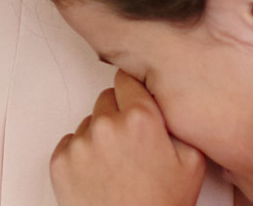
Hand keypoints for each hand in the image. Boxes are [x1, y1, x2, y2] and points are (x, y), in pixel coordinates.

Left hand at [50, 70, 204, 205]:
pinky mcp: (60, 160)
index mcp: (140, 119)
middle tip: (131, 142)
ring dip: (100, 135)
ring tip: (116, 164)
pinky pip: (70, 143)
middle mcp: (106, 125)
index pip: (127, 78)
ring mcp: (80, 142)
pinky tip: (99, 173)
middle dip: (118, 114)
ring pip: (88, 123)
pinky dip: (81, 154)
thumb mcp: (192, 162)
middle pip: (106, 99)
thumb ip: (178, 124)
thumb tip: (167, 103)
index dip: (133, 89)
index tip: (134, 96)